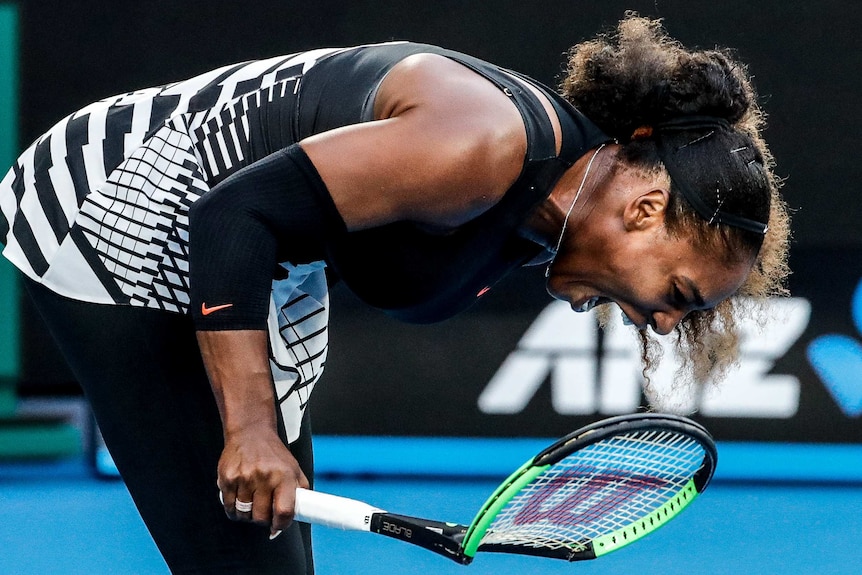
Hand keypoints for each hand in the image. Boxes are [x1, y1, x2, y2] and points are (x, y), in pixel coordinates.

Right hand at [217, 424, 308, 538]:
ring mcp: (244, 477)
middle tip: (264, 510)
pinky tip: (240, 498)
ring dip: (247, 514)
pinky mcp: (227, 478)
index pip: (284, 511)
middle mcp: (264, 476)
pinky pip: (229, 507)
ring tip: (252, 502)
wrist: (251, 432)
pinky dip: (234, 509)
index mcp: (284, 476)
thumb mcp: (294, 469)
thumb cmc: (274, 455)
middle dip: (263, 519)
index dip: (281, 525)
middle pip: (261, 517)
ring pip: (243, 515)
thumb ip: (300, 492)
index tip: (278, 526)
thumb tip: (301, 515)